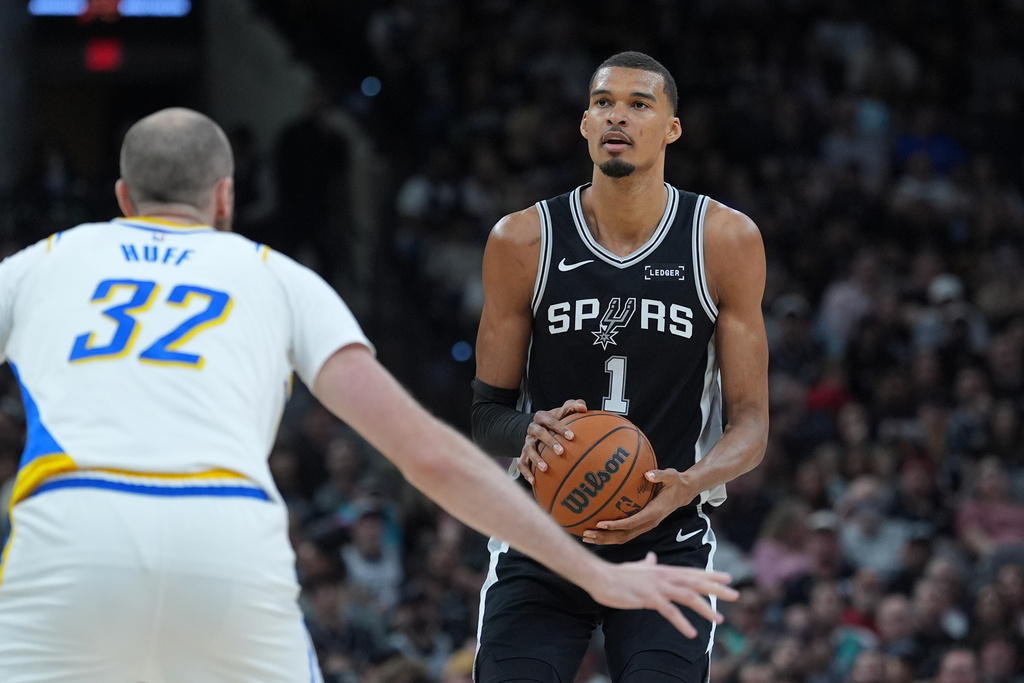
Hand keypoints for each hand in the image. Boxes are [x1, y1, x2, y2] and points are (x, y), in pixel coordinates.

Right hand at [517, 399, 586, 484]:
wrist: (536, 428)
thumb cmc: (555, 421)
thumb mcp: (562, 411)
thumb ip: (573, 406)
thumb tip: (584, 408)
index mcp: (541, 417)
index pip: (550, 420)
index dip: (560, 427)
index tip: (572, 436)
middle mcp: (532, 429)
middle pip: (539, 434)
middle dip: (549, 442)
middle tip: (561, 452)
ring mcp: (527, 442)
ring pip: (528, 450)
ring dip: (536, 459)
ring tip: (545, 469)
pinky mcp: (523, 454)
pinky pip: (522, 464)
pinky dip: (526, 473)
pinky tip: (533, 481)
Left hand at [581, 468, 692, 544]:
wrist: (684, 493)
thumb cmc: (675, 482)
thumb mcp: (671, 476)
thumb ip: (660, 475)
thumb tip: (648, 474)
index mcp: (653, 513)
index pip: (631, 523)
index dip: (615, 525)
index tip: (599, 524)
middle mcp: (649, 523)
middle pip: (624, 536)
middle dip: (604, 537)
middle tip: (586, 534)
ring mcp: (646, 526)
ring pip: (623, 538)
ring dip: (605, 539)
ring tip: (586, 537)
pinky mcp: (643, 525)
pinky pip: (625, 534)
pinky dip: (610, 535)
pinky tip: (597, 531)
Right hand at [585, 552, 737, 637]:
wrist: (600, 577)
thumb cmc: (618, 574)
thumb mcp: (636, 567)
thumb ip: (648, 564)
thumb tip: (652, 557)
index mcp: (663, 570)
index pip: (692, 572)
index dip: (710, 575)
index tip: (727, 578)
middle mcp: (664, 576)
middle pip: (695, 582)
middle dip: (716, 589)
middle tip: (735, 595)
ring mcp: (657, 587)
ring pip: (687, 597)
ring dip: (704, 608)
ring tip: (718, 620)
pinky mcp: (648, 598)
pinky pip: (669, 612)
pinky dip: (681, 623)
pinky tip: (691, 634)